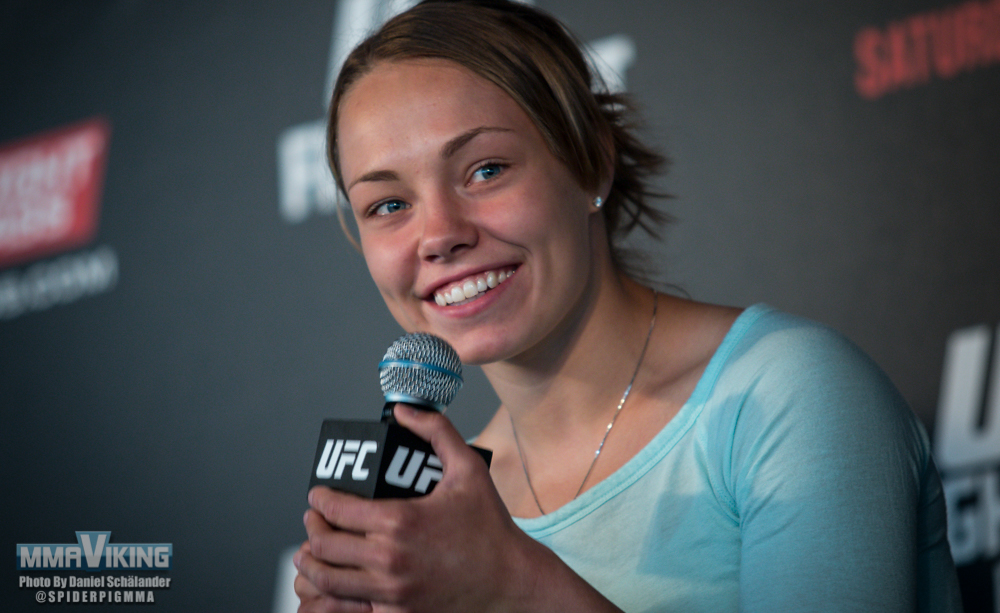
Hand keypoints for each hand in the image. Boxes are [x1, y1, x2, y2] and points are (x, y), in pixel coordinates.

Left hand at [293, 404, 534, 612]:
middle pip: (325, 544)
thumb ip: (436, 431)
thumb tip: (404, 410)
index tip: (317, 494)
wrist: (511, 580)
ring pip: (329, 580)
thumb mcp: (469, 469)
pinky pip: (351, 606)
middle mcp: (389, 558)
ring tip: (312, 551)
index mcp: (400, 521)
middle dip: (312, 527)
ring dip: (313, 562)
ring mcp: (391, 592)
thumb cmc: (491, 527)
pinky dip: (338, 593)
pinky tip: (341, 579)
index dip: (320, 499)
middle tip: (314, 518)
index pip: (337, 509)